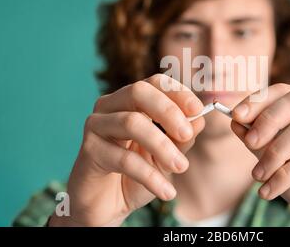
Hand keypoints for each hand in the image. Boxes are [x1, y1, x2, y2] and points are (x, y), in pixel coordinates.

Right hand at [49, 74, 204, 225]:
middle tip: (187, 135)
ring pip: (131, 123)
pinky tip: (166, 191)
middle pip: (138, 92)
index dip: (177, 93)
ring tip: (181, 167)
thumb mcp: (167, 155)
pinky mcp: (89, 150)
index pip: (154, 83)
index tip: (198, 109)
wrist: (108, 206)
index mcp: (131, 100)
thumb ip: (182, 137)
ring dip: (162, 146)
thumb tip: (200, 119)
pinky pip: (123, 159)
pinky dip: (150, 176)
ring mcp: (96, 125)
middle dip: (168, 111)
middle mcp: (110, 106)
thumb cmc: (138, 174)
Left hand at [231, 83, 289, 225]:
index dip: (258, 101)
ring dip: (274, 154)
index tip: (236, 116)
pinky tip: (268, 191)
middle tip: (249, 142)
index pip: (284, 90)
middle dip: (268, 120)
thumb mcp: (272, 155)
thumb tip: (235, 122)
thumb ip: (256, 138)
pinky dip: (283, 177)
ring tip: (257, 176)